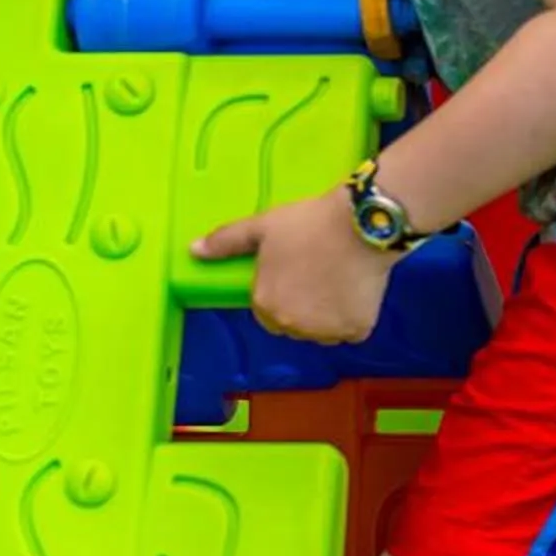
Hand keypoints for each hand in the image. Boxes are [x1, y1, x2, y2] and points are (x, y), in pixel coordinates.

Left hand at [190, 189, 397, 343]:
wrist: (362, 223)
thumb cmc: (309, 223)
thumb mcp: (263, 226)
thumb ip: (227, 241)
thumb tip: (193, 250)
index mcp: (265, 304)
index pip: (267, 312)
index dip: (282, 291)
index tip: (297, 271)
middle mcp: (292, 325)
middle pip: (295, 324)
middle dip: (303, 306)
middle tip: (319, 273)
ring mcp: (325, 331)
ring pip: (323, 330)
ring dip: (328, 315)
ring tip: (339, 279)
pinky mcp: (356, 330)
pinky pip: (351, 329)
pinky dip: (354, 315)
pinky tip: (356, 288)